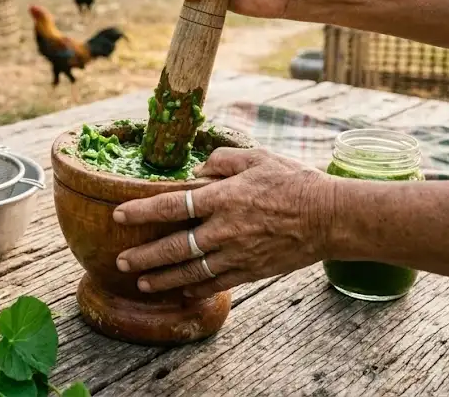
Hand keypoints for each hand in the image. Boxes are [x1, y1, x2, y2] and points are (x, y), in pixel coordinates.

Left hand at [112, 148, 335, 297]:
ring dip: (163, 278)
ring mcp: (238, 254)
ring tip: (142, 282)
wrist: (330, 217)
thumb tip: (197, 169)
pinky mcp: (252, 271)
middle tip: (121, 261)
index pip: (171, 205)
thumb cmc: (294, 182)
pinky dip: (196, 288)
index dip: (141, 211)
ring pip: (191, 271)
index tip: (118, 214)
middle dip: (144, 255)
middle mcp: (225, 229)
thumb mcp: (257, 157)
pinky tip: (181, 291)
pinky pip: (217, 283)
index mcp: (223, 197)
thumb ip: (222, 160)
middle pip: (174, 246)